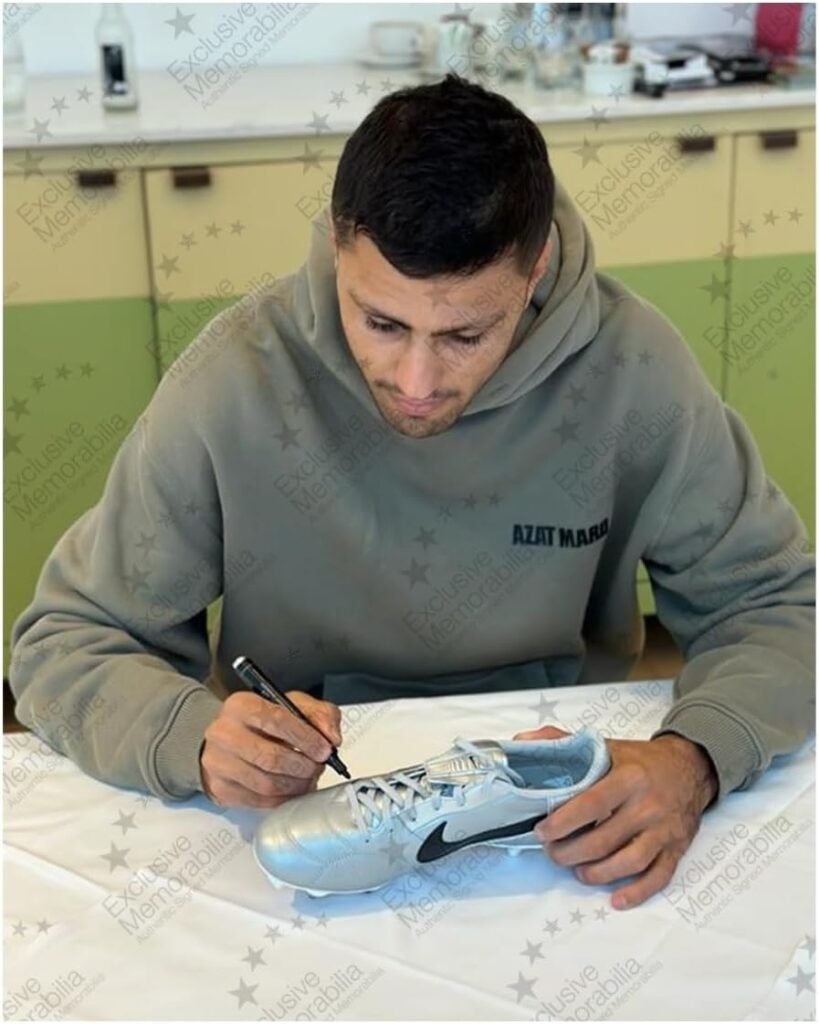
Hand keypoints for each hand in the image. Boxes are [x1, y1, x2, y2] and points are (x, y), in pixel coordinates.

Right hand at [200, 690, 342, 807]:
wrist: (226, 741)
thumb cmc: (261, 723)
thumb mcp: (291, 706)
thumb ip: (318, 714)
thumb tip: (331, 737)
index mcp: (241, 705)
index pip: (277, 721)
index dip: (306, 738)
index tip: (324, 750)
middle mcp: (224, 733)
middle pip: (272, 757)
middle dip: (303, 766)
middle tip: (318, 767)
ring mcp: (218, 763)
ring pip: (267, 783)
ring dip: (296, 785)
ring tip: (308, 779)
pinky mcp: (220, 788)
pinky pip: (259, 800)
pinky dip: (283, 799)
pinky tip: (292, 790)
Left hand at [513, 724, 717, 909]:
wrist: (691, 767)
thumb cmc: (641, 760)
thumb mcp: (604, 745)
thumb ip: (561, 742)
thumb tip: (521, 741)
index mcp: (629, 778)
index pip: (590, 804)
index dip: (562, 822)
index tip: (541, 831)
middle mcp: (648, 805)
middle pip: (604, 840)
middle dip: (571, 852)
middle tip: (552, 853)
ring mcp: (664, 830)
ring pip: (628, 862)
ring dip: (597, 873)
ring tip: (577, 870)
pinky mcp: (677, 848)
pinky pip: (658, 877)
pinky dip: (637, 892)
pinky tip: (615, 899)